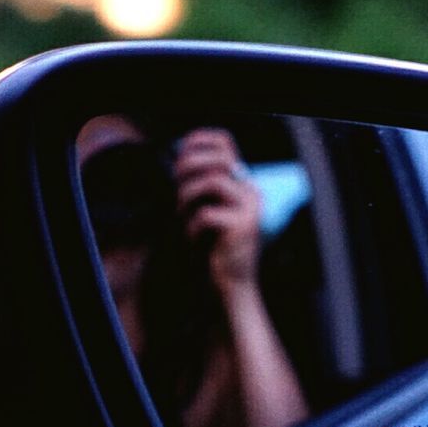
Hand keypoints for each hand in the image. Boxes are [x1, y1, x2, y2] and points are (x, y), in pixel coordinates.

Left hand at [174, 128, 261, 295]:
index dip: (198, 141)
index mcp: (243, 184)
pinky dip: (192, 225)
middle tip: (176, 188)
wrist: (232, 285)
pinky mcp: (242, 226)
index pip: (225, 143)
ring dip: (187, 197)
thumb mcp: (208, 210)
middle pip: (219, 156)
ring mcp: (250, 208)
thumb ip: (200, 186)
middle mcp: (251, 191)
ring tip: (182, 215)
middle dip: (189, 167)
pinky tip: (194, 238)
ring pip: (211, 181)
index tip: (178, 156)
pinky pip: (206, 213)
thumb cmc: (214, 249)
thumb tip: (176, 163)